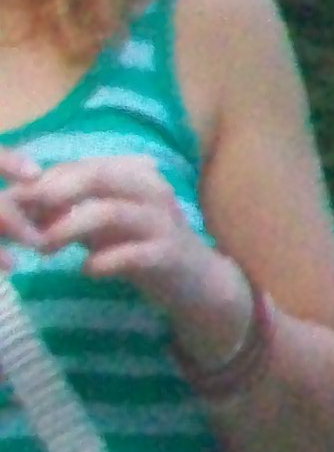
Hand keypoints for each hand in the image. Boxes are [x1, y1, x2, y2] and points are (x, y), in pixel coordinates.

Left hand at [0, 152, 248, 352]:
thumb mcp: (102, 225)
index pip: (83, 166)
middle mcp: (151, 191)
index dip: (45, 180)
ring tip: (44, 249)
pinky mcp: (170, 255)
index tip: (15, 200)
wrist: (197, 284)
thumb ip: (68, 211)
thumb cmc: (143, 248)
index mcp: (134, 175)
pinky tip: (85, 270)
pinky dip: (103, 261)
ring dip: (69, 228)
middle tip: (25, 215)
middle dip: (55, 193)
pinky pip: (132, 254)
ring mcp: (163, 222)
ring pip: (111, 211)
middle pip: (98, 177)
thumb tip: (20, 202)